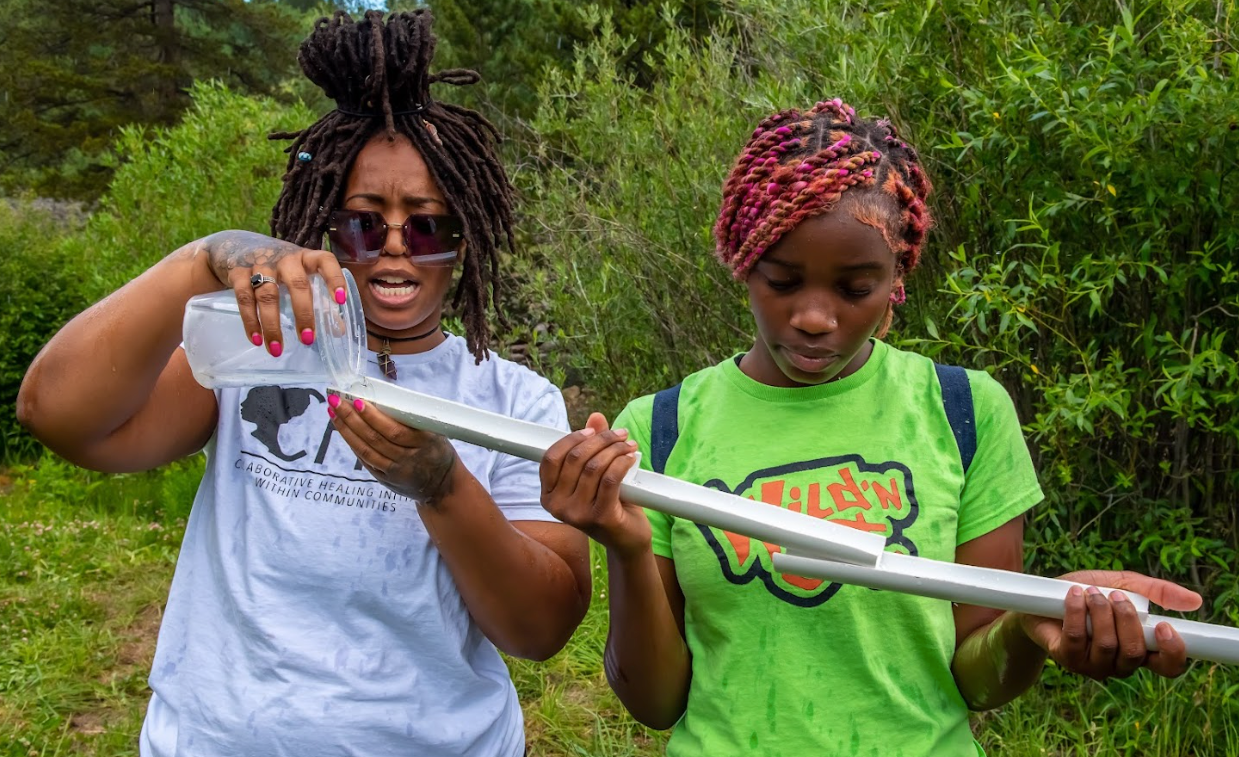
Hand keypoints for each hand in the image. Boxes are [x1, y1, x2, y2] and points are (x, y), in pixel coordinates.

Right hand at [204, 230, 347, 355]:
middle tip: (307, 339)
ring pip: (267, 294)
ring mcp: (260, 264)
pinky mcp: (238, 272)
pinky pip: (244, 298)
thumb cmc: (280, 268)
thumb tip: (338, 330)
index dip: (334, 278)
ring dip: (272, 324)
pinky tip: (257, 339)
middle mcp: (285, 259)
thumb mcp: (302, 277)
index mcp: (306, 258)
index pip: (325, 260)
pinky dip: (250, 321)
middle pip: (296, 282)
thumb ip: (320, 301)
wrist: (237, 248)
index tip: (340, 301)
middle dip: (303, 312)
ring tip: (277, 349)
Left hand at [327, 392, 458, 505]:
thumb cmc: (438, 451)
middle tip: (336, 402)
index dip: (374, 418)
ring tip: (333, 413)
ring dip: (346, 431)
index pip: (394, 431)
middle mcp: (408, 459)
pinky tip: (343, 431)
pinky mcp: (385, 479)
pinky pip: (366, 460)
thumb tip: (384, 399)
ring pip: (366, 451)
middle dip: (352, 419)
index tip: (359, 402)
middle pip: (375, 439)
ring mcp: (395, 472)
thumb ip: (414, 421)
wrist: (443, 486)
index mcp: (424, 443)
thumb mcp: (436, 433)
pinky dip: (353, 445)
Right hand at [540, 412, 648, 557]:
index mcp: (548, 495)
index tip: (593, 431)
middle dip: (601, 440)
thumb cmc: (609, 504)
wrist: (626, 539)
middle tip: (620, 434)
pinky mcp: (599, 518)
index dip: (571, 439)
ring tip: (628, 445)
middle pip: (575, 458)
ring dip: (615, 449)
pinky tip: (631, 458)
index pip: (551, 458)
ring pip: (594, 467)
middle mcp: (557, 506)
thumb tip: (596, 417)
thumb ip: (593, 447)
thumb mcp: (596, 474)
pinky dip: (622, 463)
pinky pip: (610, 479)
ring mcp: (576, 514)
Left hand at [1019, 570, 1202, 680]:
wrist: (1039, 600)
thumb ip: (1156, 592)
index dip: (1172, 652)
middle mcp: (1118, 663)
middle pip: (1135, 653)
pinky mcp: (1066, 658)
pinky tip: (1074, 595)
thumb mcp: (1122, 585)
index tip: (1165, 627)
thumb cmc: (1086, 595)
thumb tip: (1196, 601)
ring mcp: (1092, 665)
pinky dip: (1077, 612)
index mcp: (1139, 649)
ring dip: (1101, 612)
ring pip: (1107, 646)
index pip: (1167, 665)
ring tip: (1091, 593)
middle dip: (1127, 619)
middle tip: (1116, 597)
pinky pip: (1076, 638)